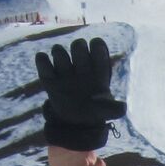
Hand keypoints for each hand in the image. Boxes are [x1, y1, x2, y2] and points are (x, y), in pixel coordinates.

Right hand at [37, 37, 125, 151]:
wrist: (76, 121)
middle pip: (78, 44)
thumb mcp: (106, 111)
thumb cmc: (94, 110)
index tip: (95, 67)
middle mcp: (80, 64)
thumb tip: (122, 108)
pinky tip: (50, 74)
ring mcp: (64, 69)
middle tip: (79, 71)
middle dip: (78, 52)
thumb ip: (115, 109)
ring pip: (58, 50)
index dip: (97, 49)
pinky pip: (42, 61)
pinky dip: (42, 62)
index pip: (97, 45)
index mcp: (97, 67)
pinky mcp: (49, 78)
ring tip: (64, 74)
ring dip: (60, 57)